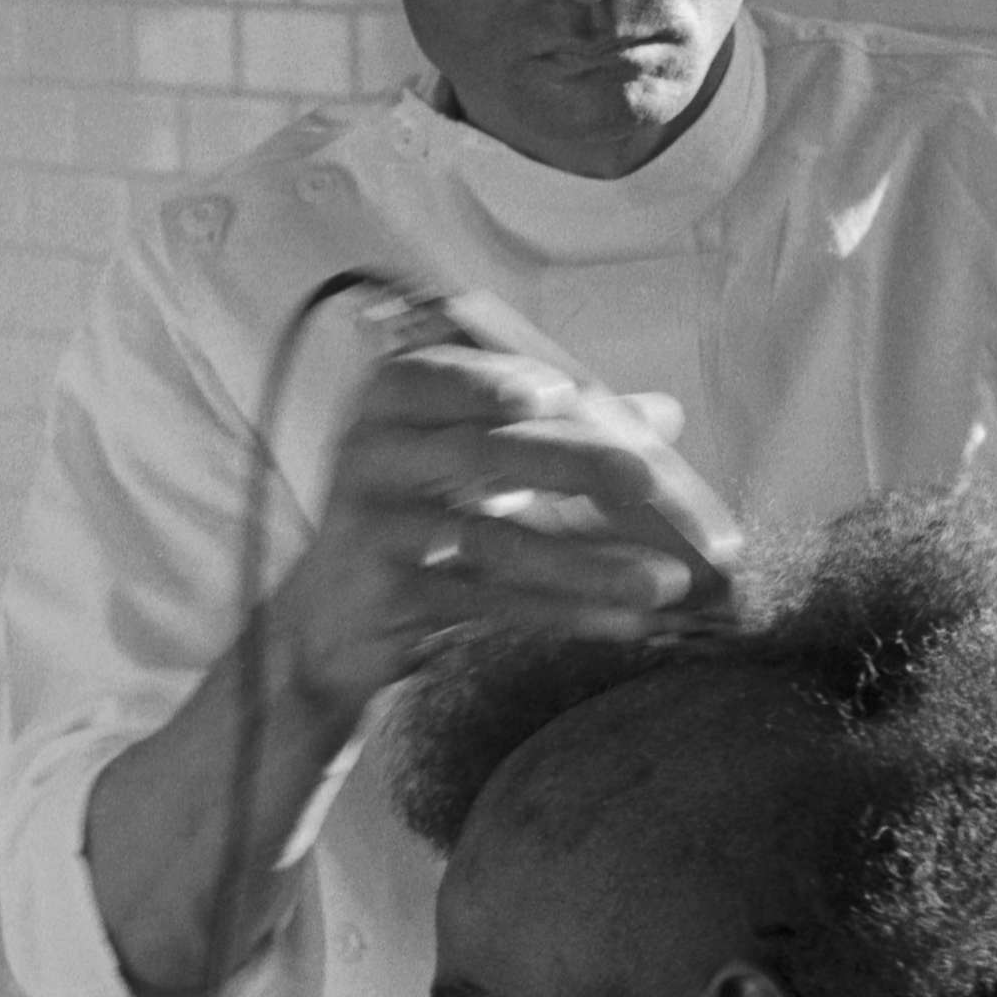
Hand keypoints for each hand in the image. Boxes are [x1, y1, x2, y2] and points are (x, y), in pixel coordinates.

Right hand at [276, 344, 741, 719]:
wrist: (332, 620)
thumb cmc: (418, 517)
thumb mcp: (475, 461)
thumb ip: (561, 431)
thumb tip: (664, 412)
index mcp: (395, 402)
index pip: (444, 375)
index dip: (496, 381)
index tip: (560, 390)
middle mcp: (373, 453)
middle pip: (481, 452)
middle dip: (572, 463)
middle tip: (647, 482)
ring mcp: (374, 527)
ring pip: (491, 540)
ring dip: (586, 562)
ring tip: (663, 582)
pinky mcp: (387, 595)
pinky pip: (485, 601)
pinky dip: (559, 611)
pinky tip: (621, 622)